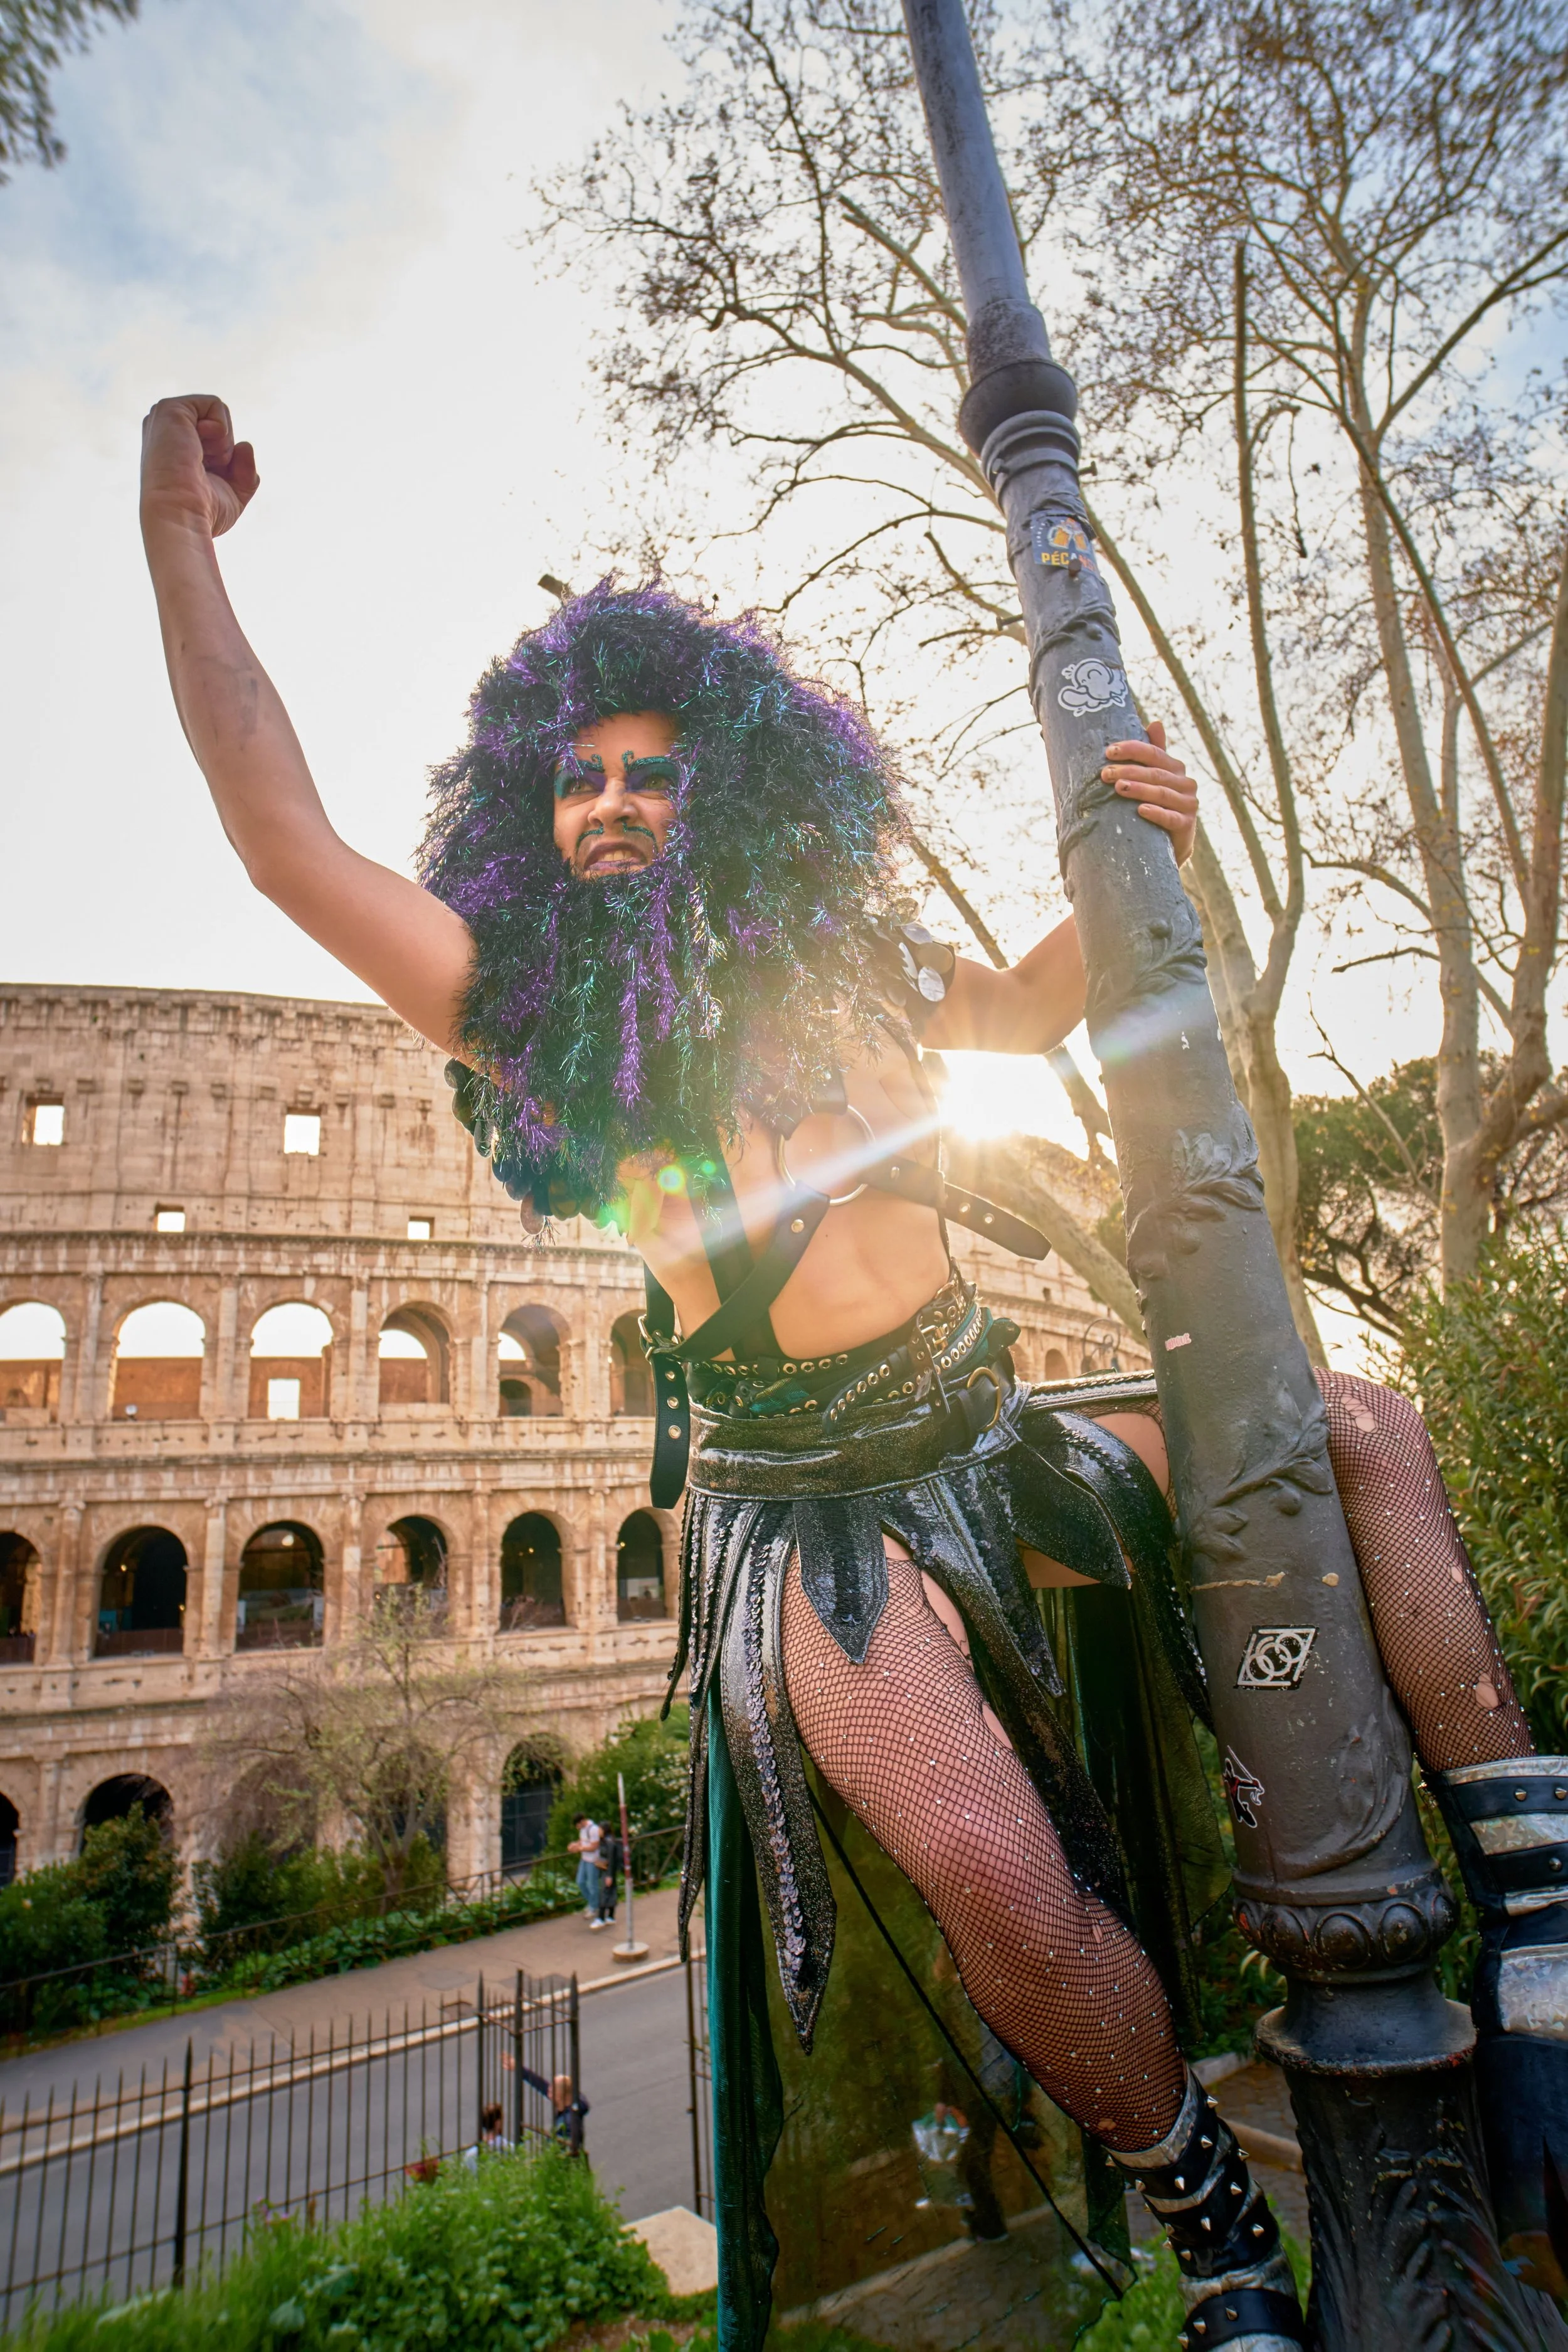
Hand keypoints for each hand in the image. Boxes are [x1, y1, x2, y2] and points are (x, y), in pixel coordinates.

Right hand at [140, 395, 258, 540]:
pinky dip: (221, 430)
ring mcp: (166, 418)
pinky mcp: (170, 409)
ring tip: (201, 462)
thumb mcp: (234, 492)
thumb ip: (245, 469)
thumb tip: (244, 445)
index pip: (216, 439)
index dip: (225, 460)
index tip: (209, 480)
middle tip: (206, 472)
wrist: (181, 515)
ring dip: (222, 444)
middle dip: (225, 451)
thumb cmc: (203, 511)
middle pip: (219, 425)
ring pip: (217, 413)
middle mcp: (168, 430)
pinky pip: (215, 404)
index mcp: (176, 447)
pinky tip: (202, 450)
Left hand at [1101, 722, 1197, 864]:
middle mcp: (1186, 783)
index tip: (1108, 751)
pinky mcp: (1187, 825)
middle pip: (1155, 773)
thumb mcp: (1153, 779)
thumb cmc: (1155, 806)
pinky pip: (1170, 817)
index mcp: (1175, 768)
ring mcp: (1188, 804)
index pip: (1153, 753)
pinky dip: (1155, 813)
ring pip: (1161, 793)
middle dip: (1128, 771)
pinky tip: (1140, 811)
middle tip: (1105, 774)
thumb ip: (1154, 754)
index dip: (1132, 749)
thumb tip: (1156, 722)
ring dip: (1139, 789)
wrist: (1169, 845)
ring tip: (1118, 787)